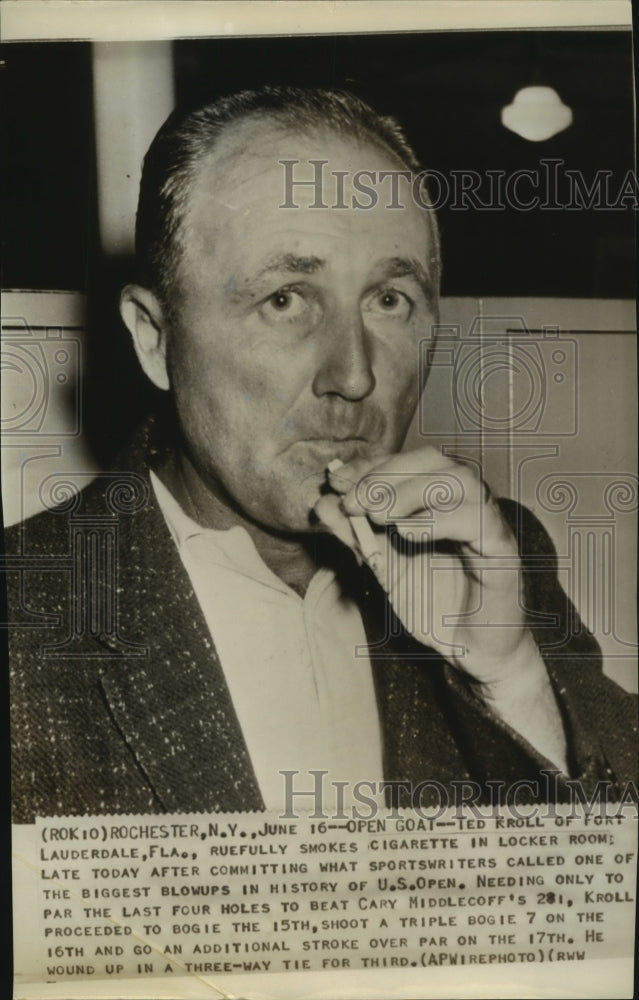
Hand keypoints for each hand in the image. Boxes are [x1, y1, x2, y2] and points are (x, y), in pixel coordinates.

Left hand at [315, 447, 569, 772]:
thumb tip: (321, 504)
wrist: (471, 652)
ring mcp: (486, 522)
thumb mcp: (383, 569)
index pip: (405, 463)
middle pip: (433, 460)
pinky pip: (478, 520)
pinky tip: (407, 534)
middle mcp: (465, 503)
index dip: (369, 466)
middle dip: (386, 474)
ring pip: (459, 479)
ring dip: (411, 490)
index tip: (336, 479)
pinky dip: (439, 520)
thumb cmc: (433, 606)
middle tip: (354, 500)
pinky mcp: (502, 549)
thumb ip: (355, 536)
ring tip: (378, 515)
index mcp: (437, 502)